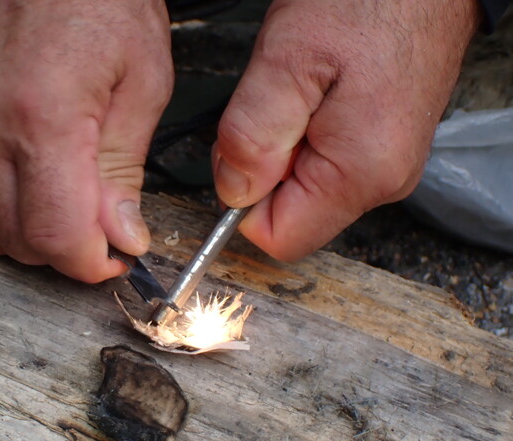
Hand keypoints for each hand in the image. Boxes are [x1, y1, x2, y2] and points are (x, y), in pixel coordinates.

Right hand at [0, 0, 172, 281]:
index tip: (116, 257)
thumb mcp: (142, 83)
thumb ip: (124, 172)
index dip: (90, 264)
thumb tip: (122, 239)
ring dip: (21, 240)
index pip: (56, 235)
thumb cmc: (102, 2)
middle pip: (17, 242)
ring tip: (57, 212)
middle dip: (65, 252)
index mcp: (42, 118)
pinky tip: (17, 192)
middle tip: (97, 230)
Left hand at [212, 0, 480, 259]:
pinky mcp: (383, 150)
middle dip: (263, 168)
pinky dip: (304, 136)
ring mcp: (386, 169)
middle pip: (289, 214)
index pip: (278, 237)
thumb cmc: (367, 1)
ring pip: (302, 189)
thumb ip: (252, 136)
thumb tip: (234, 195)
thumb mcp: (286, 62)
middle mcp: (382, 184)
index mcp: (360, 175)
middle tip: (277, 104)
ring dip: (283, 148)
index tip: (248, 145)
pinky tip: (317, 94)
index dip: (245, 198)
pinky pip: (323, 166)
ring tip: (302, 91)